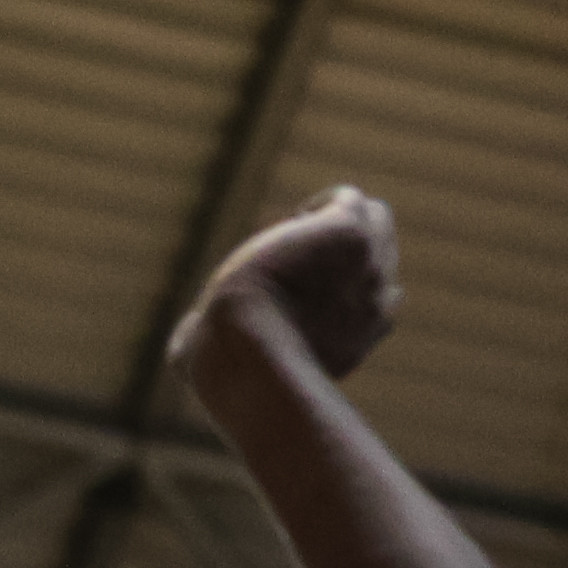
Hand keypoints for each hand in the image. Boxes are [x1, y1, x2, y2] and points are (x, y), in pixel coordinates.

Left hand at [173, 183, 397, 387]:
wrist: (248, 345)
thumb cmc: (228, 366)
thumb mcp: (225, 368)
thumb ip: (221, 350)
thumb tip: (182, 345)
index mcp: (363, 334)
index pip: (379, 299)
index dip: (340, 284)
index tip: (298, 283)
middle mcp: (377, 300)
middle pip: (384, 255)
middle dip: (345, 248)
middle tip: (298, 254)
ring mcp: (369, 265)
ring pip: (377, 220)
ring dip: (334, 221)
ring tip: (292, 237)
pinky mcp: (349, 233)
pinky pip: (349, 198)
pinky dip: (321, 200)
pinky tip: (290, 219)